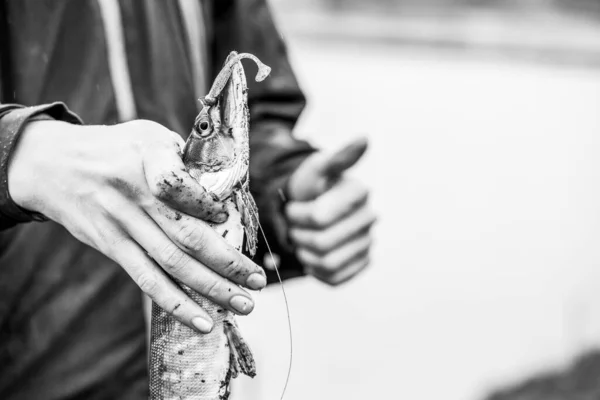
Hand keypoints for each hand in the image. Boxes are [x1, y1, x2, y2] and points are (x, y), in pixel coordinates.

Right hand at [8, 119, 265, 332]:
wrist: (51, 165)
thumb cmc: (115, 148)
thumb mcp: (150, 135)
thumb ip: (185, 160)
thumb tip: (227, 192)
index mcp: (149, 158)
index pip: (184, 187)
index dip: (212, 207)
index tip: (234, 221)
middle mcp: (135, 194)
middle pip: (187, 235)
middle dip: (228, 262)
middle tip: (258, 280)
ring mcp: (121, 224)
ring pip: (172, 263)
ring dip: (211, 288)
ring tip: (243, 304)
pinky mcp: (111, 246)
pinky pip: (146, 279)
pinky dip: (175, 303)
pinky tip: (201, 319)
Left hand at [285, 137, 374, 285]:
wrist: (306, 211)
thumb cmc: (309, 189)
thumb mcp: (316, 169)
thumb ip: (338, 157)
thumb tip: (365, 138)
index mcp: (359, 192)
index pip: (318, 217)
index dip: (298, 215)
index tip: (296, 206)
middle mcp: (369, 218)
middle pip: (321, 242)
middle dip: (299, 234)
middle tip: (296, 225)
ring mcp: (367, 244)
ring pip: (327, 263)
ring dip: (306, 253)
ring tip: (304, 238)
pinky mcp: (360, 265)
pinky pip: (334, 278)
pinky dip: (316, 269)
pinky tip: (314, 254)